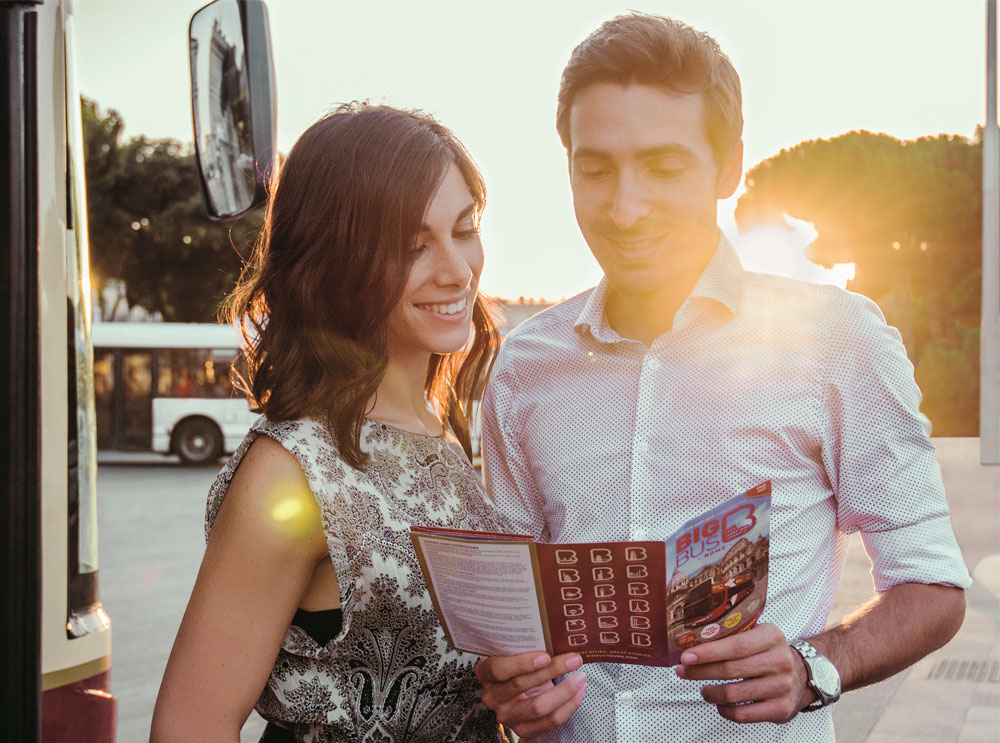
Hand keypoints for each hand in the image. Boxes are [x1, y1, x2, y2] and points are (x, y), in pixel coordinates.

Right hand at [475, 651, 585, 737]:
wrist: (517, 689)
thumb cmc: (517, 664)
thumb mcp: (514, 652)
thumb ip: (526, 645)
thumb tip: (555, 633)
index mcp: (485, 673)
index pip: (498, 669)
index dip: (521, 663)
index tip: (545, 655)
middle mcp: (492, 696)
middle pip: (521, 686)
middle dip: (552, 670)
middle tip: (574, 659)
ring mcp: (506, 716)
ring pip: (538, 707)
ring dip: (564, 691)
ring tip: (581, 676)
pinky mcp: (522, 730)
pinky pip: (549, 721)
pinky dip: (568, 706)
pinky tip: (579, 692)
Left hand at [675, 623, 814, 722]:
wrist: (803, 675)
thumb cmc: (768, 653)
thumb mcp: (758, 634)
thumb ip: (732, 634)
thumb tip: (691, 640)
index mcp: (772, 637)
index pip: (735, 645)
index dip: (708, 652)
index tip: (686, 656)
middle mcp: (780, 661)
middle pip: (730, 670)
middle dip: (700, 671)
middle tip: (682, 671)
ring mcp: (782, 686)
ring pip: (734, 694)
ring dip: (710, 693)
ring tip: (703, 689)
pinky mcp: (781, 709)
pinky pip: (743, 715)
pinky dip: (725, 710)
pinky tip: (720, 704)